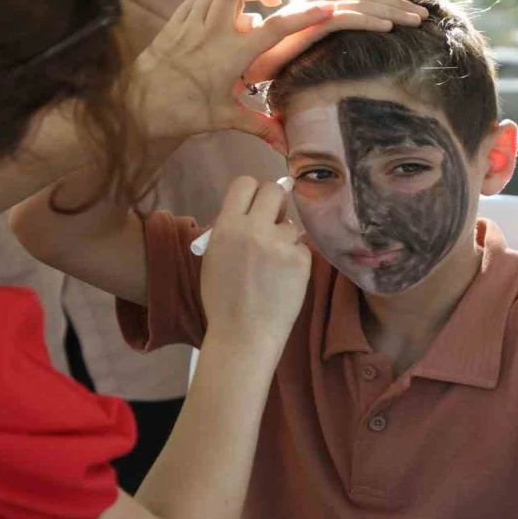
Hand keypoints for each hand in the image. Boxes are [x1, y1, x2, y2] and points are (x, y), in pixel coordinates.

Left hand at [134, 0, 333, 150]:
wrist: (137, 107)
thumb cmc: (183, 113)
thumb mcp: (224, 118)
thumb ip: (258, 125)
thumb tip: (285, 145)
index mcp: (232, 54)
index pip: (275, 28)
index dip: (303, 16)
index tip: (325, 8)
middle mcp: (212, 33)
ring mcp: (190, 26)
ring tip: (243, 9)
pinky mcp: (172, 26)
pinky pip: (193, 0)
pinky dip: (207, 0)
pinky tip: (212, 15)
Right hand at [200, 177, 310, 349]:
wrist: (243, 335)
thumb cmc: (222, 300)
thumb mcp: (215, 257)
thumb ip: (231, 230)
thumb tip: (252, 212)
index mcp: (227, 227)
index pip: (245, 183)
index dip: (252, 191)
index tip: (256, 202)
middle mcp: (254, 229)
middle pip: (273, 191)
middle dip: (274, 202)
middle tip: (272, 220)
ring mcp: (280, 244)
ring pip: (290, 224)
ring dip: (284, 237)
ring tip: (273, 264)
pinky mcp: (301, 260)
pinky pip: (301, 248)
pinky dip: (295, 259)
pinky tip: (284, 279)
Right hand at [242, 0, 429, 83]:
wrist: (239, 68)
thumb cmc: (269, 69)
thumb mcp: (307, 59)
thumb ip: (328, 55)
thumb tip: (353, 62)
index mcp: (318, 9)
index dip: (388, 2)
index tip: (412, 14)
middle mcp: (316, 5)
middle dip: (398, 4)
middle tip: (425, 16)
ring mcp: (311, 12)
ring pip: (360, 4)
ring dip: (392, 10)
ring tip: (416, 20)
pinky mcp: (306, 25)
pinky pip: (343, 19)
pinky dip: (368, 20)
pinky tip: (390, 28)